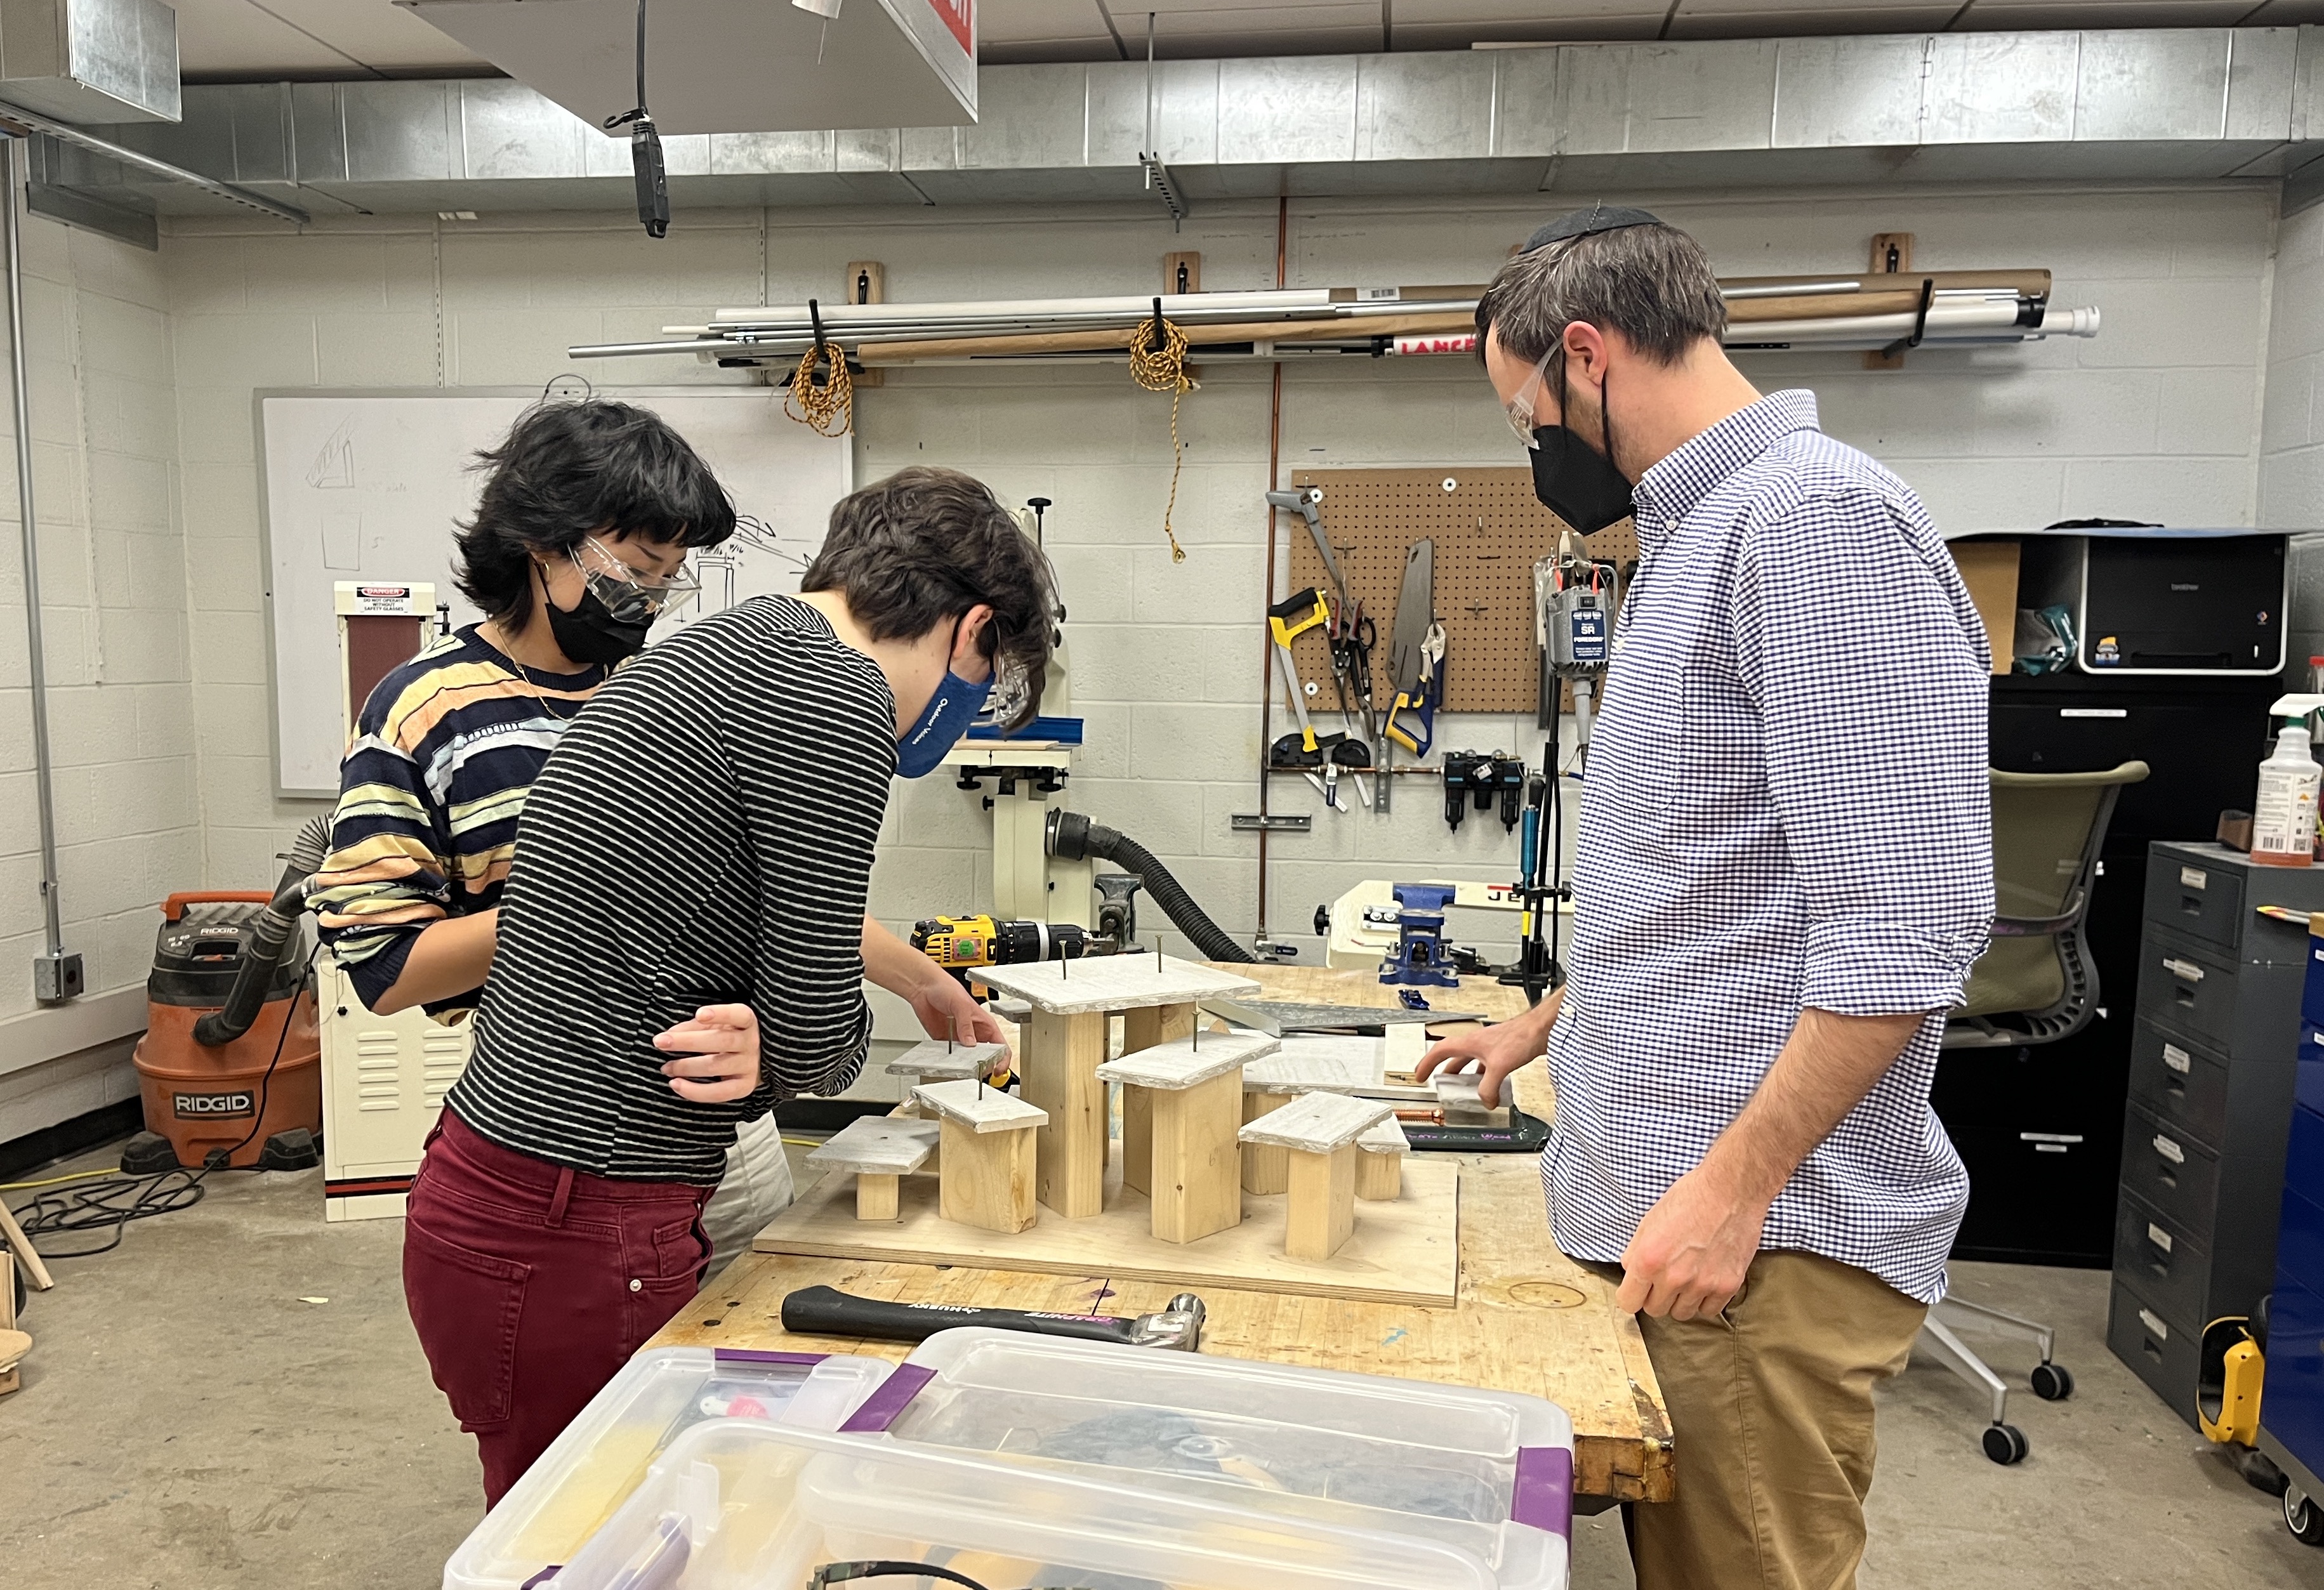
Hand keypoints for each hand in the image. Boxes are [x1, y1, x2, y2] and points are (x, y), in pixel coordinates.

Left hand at [653, 1003, 761, 1102]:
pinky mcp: (744, 1087)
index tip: (699, 1014)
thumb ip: (694, 1027)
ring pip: (715, 1066)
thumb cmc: (729, 1036)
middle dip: (687, 1041)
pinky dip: (695, 1091)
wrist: (756, 1060)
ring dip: (686, 1067)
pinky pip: (719, 1093)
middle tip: (660, 1042)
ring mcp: (749, 1067)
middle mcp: (751, 1044)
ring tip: (665, 1068)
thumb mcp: (716, 1024)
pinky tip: (676, 1085)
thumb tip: (669, 1035)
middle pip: (721, 1041)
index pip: (739, 1015)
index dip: (720, 1014)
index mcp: (747, 1022)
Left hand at [909, 971, 1011, 1075]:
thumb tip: (970, 1043)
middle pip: (986, 1056)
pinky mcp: (946, 1043)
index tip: (997, 1068)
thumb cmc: (947, 988)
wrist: (924, 988)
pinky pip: (951, 1056)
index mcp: (985, 1024)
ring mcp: (960, 1039)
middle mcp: (974, 1033)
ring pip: (968, 1059)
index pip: (1000, 1046)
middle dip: (984, 1065)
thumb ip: (966, 1024)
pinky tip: (949, 1062)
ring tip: (963, 1068)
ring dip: (966, 1065)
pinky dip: (951, 1062)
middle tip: (978, 1071)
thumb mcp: (961, 1004)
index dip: (1002, 1059)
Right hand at [1414, 1019, 1544, 1108]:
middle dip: (1445, 1072)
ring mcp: (1491, 1048)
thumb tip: (1486, 1101)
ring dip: (1466, 1077)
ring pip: (1471, 1064)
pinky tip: (1493, 1089)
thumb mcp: (1499, 1066)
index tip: (1420, 1075)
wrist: (1542, 1029)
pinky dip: (1486, 1080)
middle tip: (1439, 1084)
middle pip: (1454, 1058)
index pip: (1440, 1051)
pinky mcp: (1504, 1053)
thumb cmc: (1521, 1036)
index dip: (1427, 1063)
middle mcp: (1478, 1044)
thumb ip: (1489, 1087)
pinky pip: (1488, 1068)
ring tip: (1464, 1091)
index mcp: (1470, 1043)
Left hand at [1615, 1164, 1768, 1320]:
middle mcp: (1674, 1277)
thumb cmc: (1689, 1198)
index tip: (1638, 1288)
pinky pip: (1708, 1310)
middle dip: (1655, 1296)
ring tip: (1687, 1276)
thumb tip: (1630, 1271)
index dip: (1632, 1294)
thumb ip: (1635, 1251)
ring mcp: (1702, 1284)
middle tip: (1665, 1277)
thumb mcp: (1650, 1220)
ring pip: (1681, 1313)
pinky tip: (1706, 1279)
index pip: (1628, 1302)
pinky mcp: (1727, 1286)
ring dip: (1680, 1299)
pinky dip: (1705, 1300)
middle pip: (1655, 1310)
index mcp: (1649, 1260)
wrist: (1731, 1190)